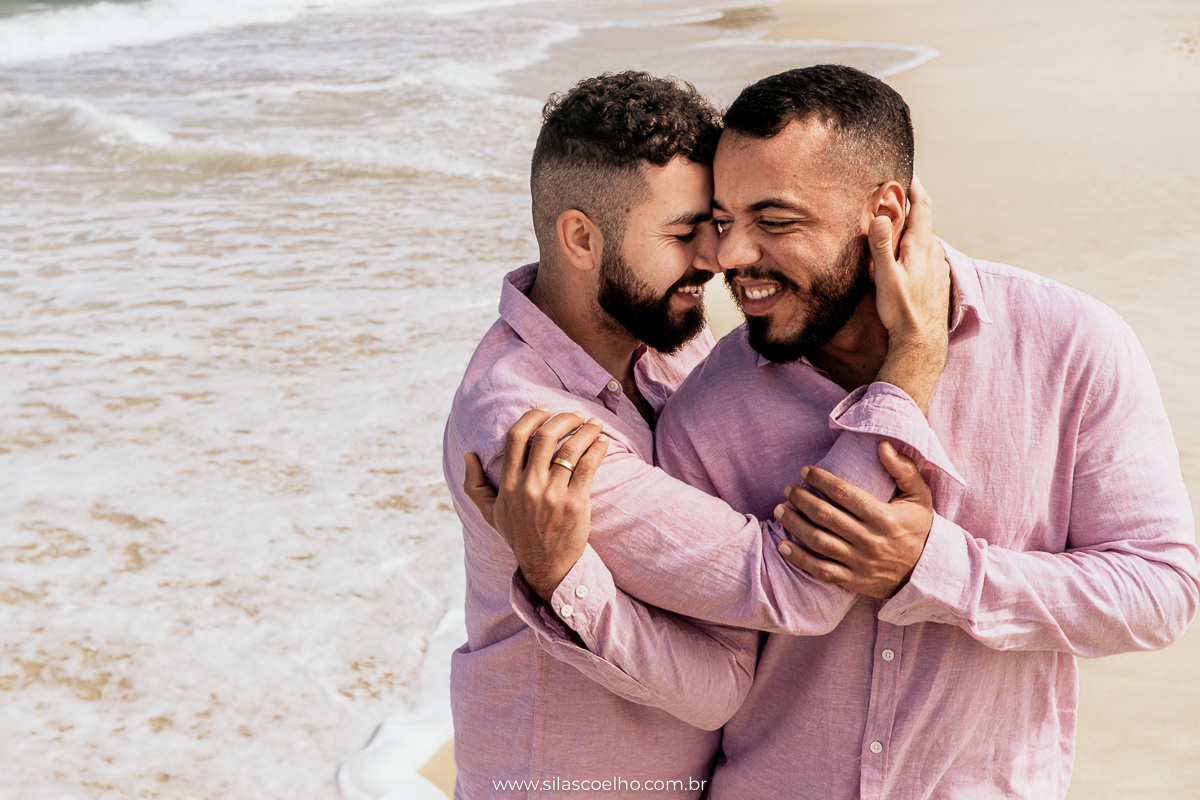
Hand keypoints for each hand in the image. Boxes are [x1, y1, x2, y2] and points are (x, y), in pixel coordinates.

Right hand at [462, 407, 608, 602]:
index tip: (544, 410)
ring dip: (585, 430)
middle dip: (563, 419)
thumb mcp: (490, 513)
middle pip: (546, 437)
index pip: (516, 438)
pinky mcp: (575, 503)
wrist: (546, 566)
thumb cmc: (519, 536)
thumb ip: (475, 485)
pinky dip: (597, 448)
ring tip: (593, 424)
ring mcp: (553, 495)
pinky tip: (601, 442)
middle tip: (574, 415)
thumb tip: (468, 456)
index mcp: (508, 485)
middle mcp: (529, 488)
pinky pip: (588, 466)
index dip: (532, 418)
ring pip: (571, 449)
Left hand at [773, 442, 933, 598]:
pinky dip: (799, 558)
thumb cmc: (919, 528)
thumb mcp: (919, 497)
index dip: (820, 479)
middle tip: (788, 489)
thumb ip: (903, 469)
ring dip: (794, 524)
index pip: (843, 493)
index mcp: (884, 517)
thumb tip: (882, 445)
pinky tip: (783, 545)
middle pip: (825, 515)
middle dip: (801, 499)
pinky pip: (820, 570)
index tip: (804, 471)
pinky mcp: (853, 580)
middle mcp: (870, 540)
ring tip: (779, 510)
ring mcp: (860, 562)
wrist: (927, 573)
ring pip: (818, 541)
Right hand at [872, 176, 949, 412]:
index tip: (908, 173)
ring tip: (896, 227)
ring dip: (912, 230)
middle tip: (895, 196)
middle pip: (924, 221)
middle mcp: (933, 253)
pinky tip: (905, 260)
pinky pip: (927, 257)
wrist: (921, 343)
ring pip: (925, 240)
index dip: (915, 187)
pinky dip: (915, 249)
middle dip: (911, 206)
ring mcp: (938, 268)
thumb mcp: (885, 277)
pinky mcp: (937, 282)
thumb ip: (881, 246)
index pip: (922, 206)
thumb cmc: (901, 311)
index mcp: (920, 247)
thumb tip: (881, 215)